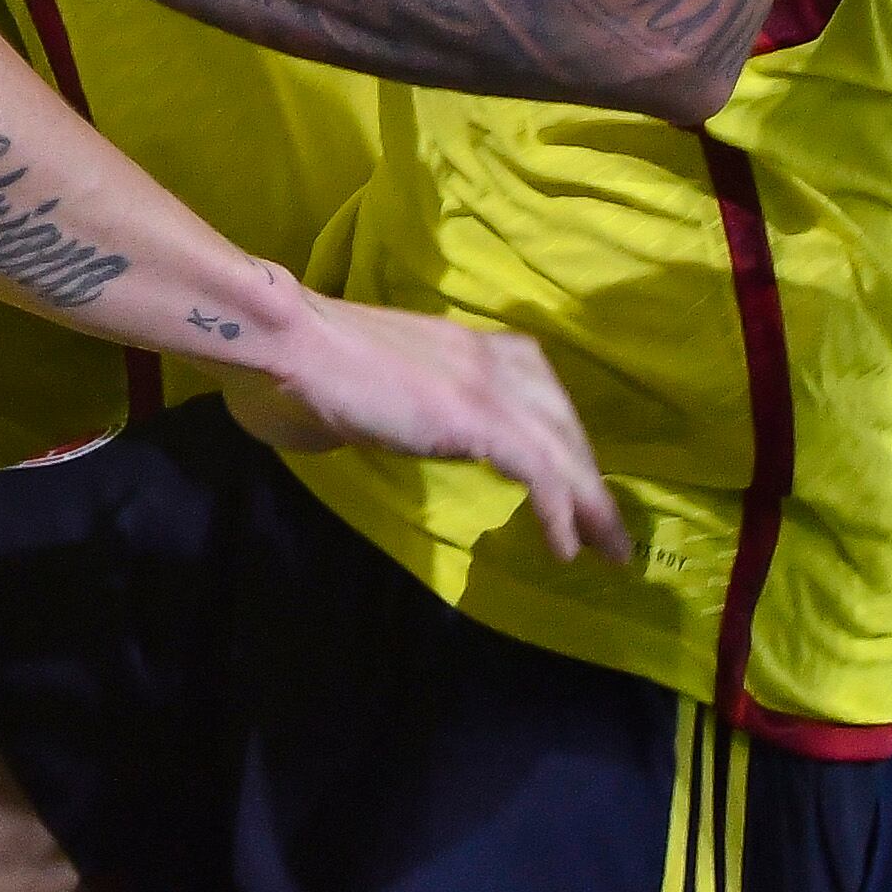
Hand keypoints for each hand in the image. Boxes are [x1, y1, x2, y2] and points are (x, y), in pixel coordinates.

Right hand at [223, 296, 625, 565]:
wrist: (285, 342)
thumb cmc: (296, 367)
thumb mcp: (362, 388)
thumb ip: (380, 407)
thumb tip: (361, 423)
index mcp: (456, 345)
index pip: (533, 381)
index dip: (558, 428)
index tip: (568, 469)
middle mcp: (482, 358)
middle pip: (560, 416)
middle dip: (587, 471)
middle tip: (606, 524)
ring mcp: (482, 386)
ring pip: (561, 446)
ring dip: (590, 502)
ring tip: (605, 549)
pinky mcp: (474, 418)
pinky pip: (538, 470)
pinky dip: (558, 511)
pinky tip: (563, 546)